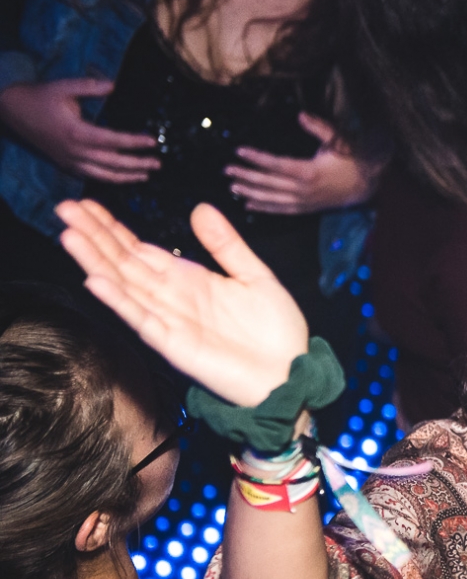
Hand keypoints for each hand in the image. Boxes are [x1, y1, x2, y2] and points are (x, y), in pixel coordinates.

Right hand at [0, 78, 159, 182]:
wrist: (12, 112)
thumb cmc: (39, 97)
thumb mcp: (62, 86)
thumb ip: (88, 87)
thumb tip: (112, 85)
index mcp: (76, 132)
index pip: (113, 141)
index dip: (134, 142)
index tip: (152, 141)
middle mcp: (75, 151)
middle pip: (113, 163)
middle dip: (137, 165)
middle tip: (157, 164)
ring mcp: (70, 161)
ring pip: (103, 175)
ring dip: (126, 177)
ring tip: (145, 175)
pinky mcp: (65, 165)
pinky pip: (91, 176)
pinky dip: (109, 179)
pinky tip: (123, 178)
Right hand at [56, 199, 307, 405]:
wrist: (291, 373)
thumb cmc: (275, 331)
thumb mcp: (254, 276)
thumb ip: (226, 244)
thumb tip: (200, 207)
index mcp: (188, 279)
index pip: (139, 248)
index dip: (112, 228)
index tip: (85, 205)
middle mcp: (171, 297)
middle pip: (123, 262)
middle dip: (94, 236)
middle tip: (64, 208)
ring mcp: (169, 321)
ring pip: (124, 286)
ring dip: (96, 262)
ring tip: (69, 236)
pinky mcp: (174, 345)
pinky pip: (142, 319)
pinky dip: (119, 301)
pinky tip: (96, 281)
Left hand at [226, 112, 383, 214]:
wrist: (366, 185)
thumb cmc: (351, 159)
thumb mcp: (338, 140)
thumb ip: (319, 128)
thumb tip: (301, 115)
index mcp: (310, 171)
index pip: (276, 164)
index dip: (256, 158)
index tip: (239, 151)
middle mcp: (304, 189)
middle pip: (269, 183)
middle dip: (246, 176)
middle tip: (227, 170)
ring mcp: (305, 201)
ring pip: (272, 199)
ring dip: (251, 193)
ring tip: (233, 187)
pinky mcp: (306, 208)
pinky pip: (282, 210)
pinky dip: (265, 208)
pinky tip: (249, 205)